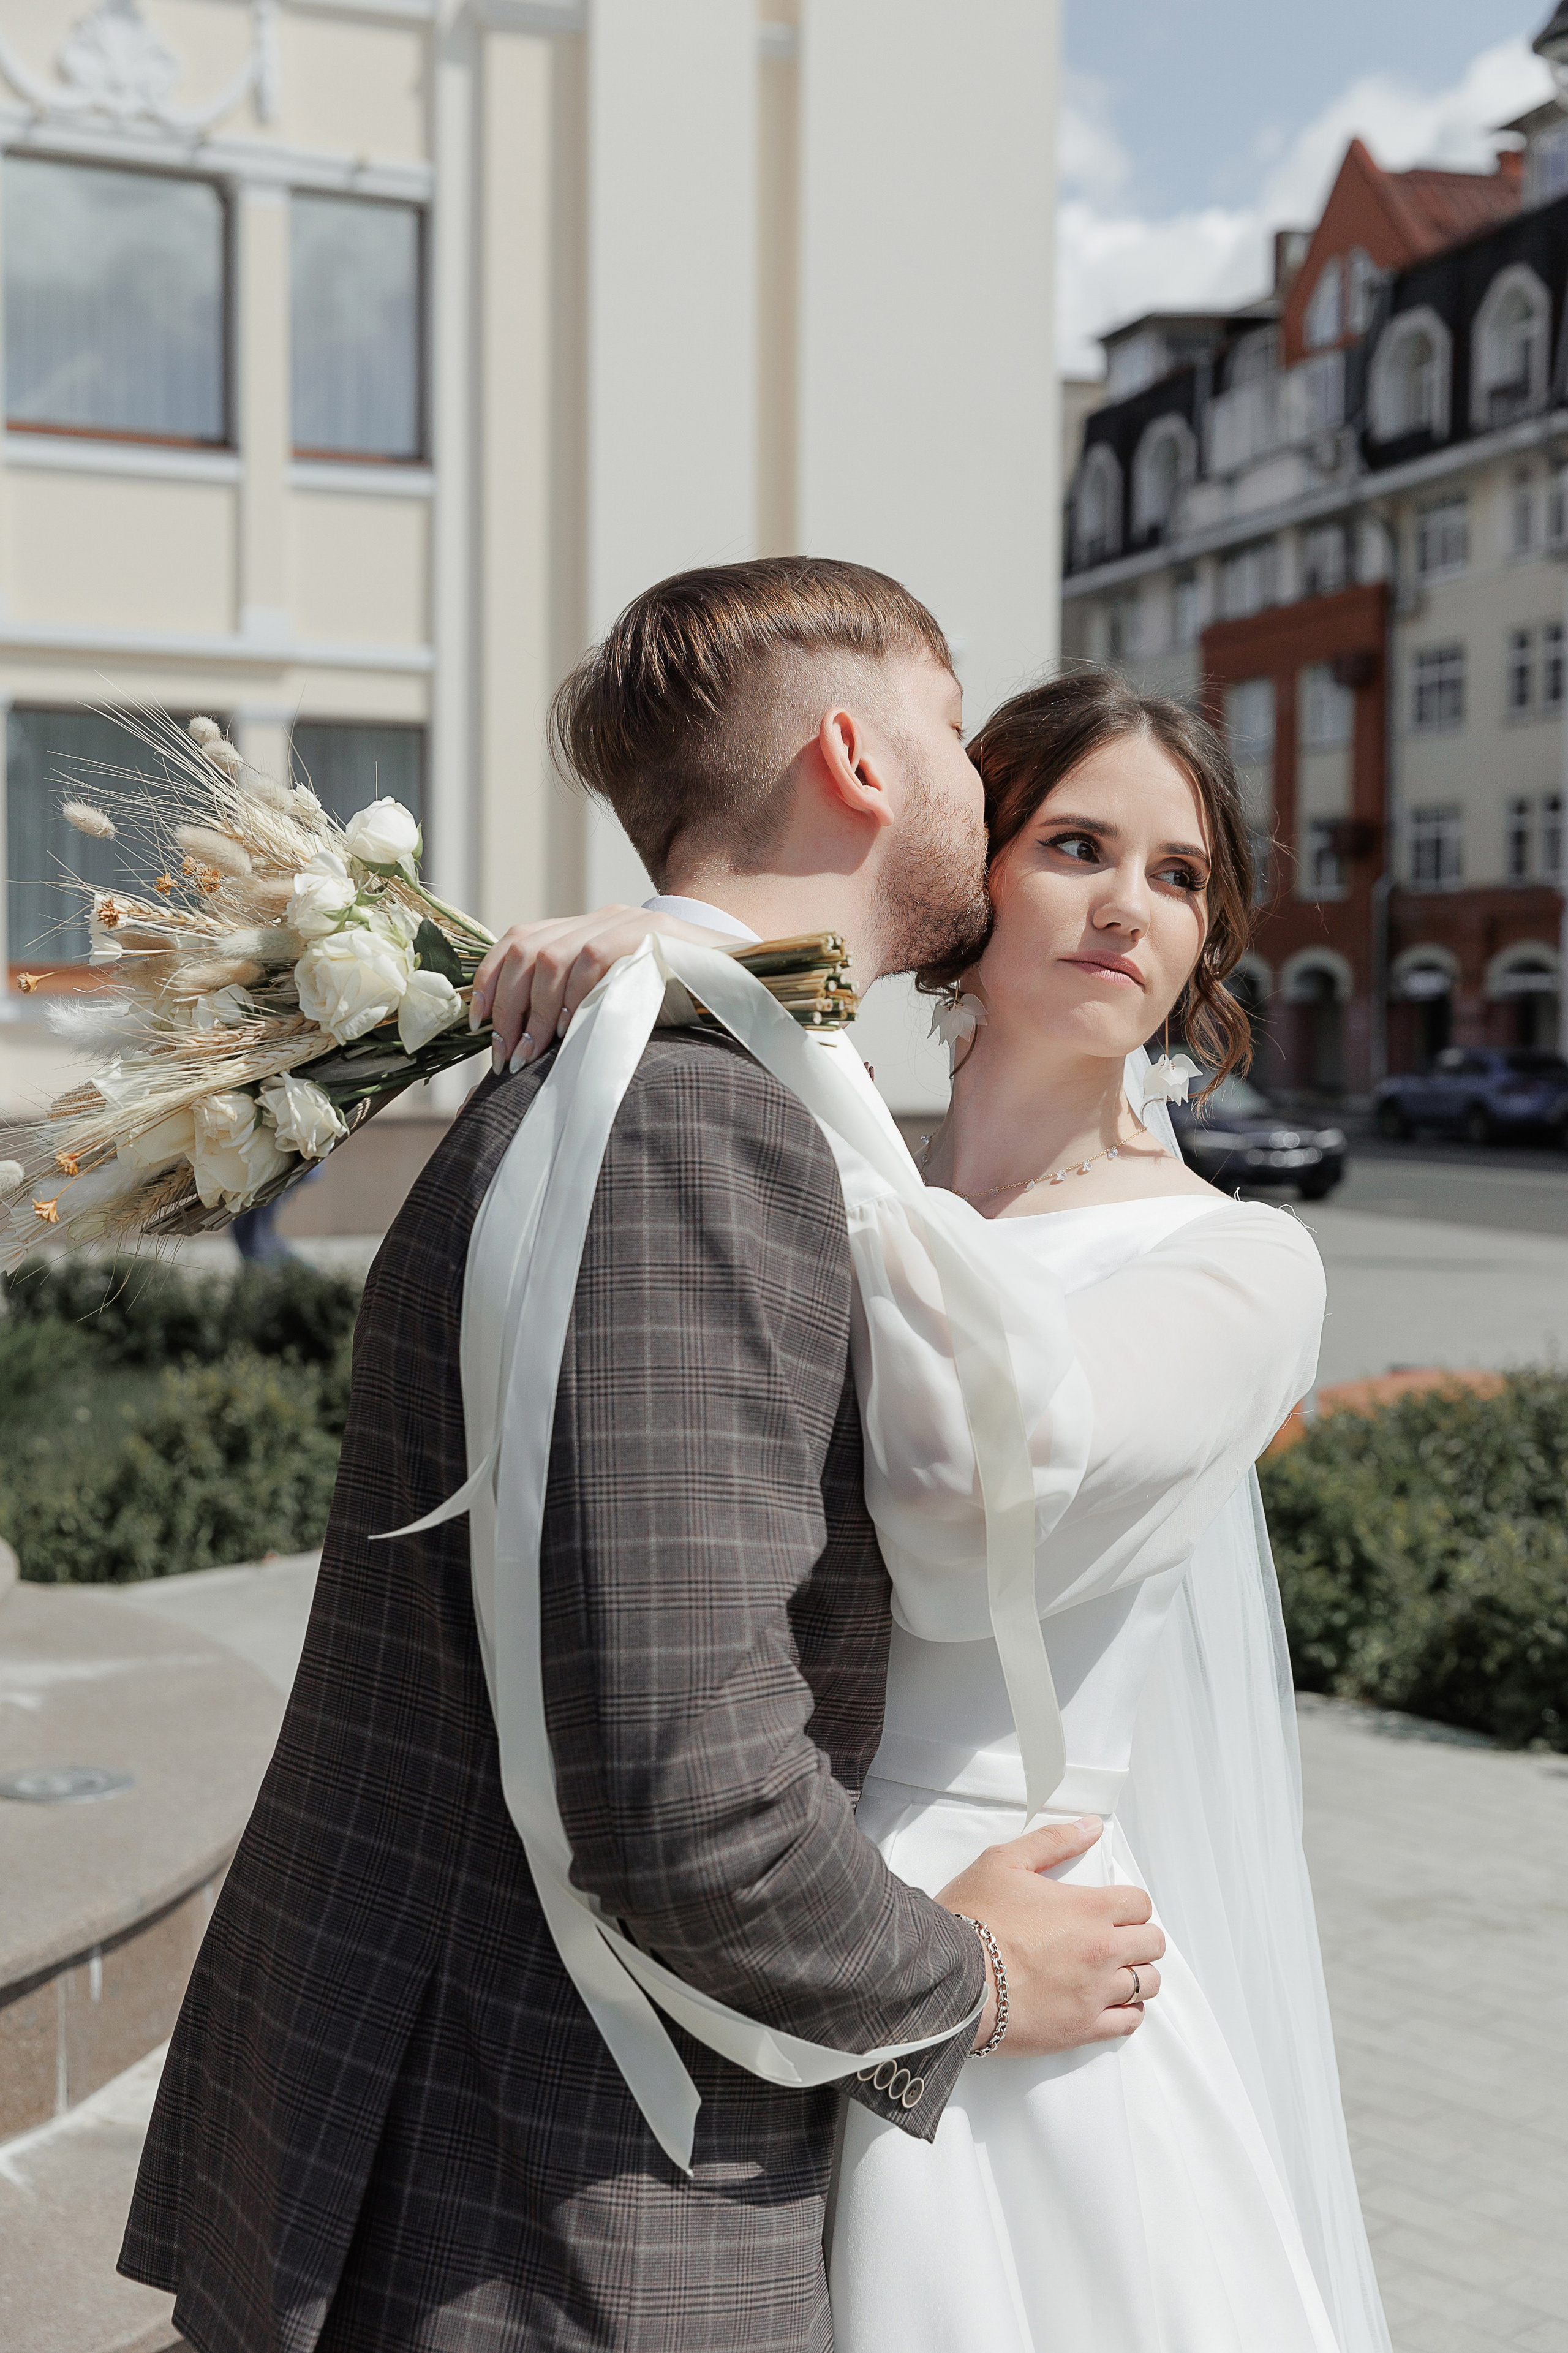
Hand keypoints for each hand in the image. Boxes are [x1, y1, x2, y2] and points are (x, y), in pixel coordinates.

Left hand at [469, 907, 737, 1073]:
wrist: (750, 980)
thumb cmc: (682, 1003)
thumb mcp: (622, 1000)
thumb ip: (579, 1008)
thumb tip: (522, 1047)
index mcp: (589, 928)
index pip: (520, 938)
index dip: (490, 981)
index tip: (480, 1026)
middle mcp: (604, 917)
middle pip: (528, 947)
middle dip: (507, 1005)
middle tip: (507, 1055)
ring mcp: (630, 922)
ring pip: (555, 956)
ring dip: (536, 1011)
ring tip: (532, 1056)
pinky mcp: (654, 934)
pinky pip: (595, 960)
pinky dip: (574, 999)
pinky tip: (570, 1033)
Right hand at [938, 1816, 1163, 2053]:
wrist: (953, 1979)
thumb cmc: (972, 1919)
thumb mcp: (1004, 1862)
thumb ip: (1053, 1842)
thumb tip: (1090, 1826)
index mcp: (1088, 1908)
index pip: (1140, 1903)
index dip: (1129, 1903)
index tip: (1114, 1909)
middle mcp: (1101, 1950)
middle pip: (1152, 1943)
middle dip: (1139, 1936)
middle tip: (1115, 1938)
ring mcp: (1095, 1993)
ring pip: (1146, 1984)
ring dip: (1136, 1973)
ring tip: (1114, 1971)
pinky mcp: (1083, 2029)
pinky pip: (1129, 2022)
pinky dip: (1127, 2011)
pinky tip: (1109, 2002)